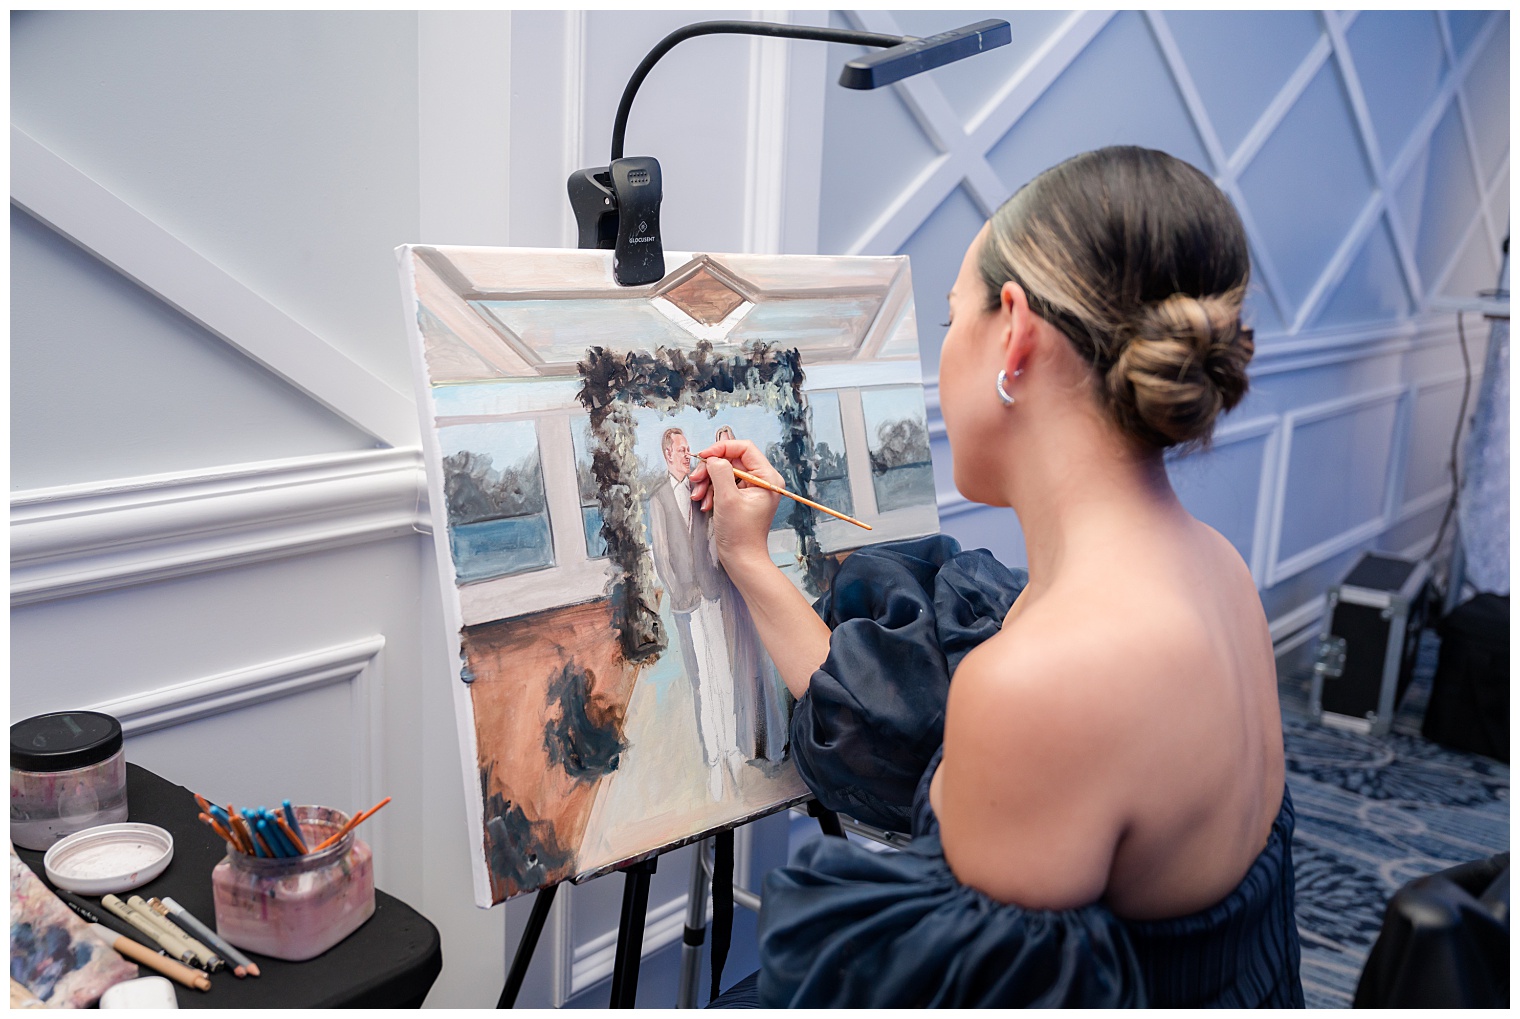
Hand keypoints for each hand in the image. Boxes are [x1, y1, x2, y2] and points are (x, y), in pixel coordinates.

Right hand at [688, 439, 782, 573]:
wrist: (742, 559)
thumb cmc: (740, 533)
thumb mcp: (727, 498)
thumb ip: (720, 472)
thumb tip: (713, 458)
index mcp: (767, 477)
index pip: (744, 448)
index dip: (722, 448)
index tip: (703, 457)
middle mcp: (762, 480)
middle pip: (732, 459)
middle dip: (711, 469)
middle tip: (695, 479)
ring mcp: (752, 489)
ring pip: (725, 472)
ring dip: (708, 482)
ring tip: (698, 496)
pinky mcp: (742, 498)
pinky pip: (724, 485)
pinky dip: (711, 491)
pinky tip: (705, 504)